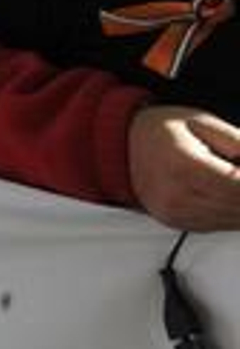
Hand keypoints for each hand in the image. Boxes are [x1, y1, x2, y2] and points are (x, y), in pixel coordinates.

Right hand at [128, 105, 239, 231]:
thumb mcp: (201, 122)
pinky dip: (232, 213)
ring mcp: (176, 213)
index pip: (239, 186)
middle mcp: (177, 196)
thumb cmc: (158, 131)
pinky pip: (218, 225)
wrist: (120, 145)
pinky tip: (231, 196)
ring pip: (232, 221)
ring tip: (234, 182)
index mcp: (184, 167)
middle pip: (238, 207)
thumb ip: (238, 142)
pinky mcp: (177, 222)